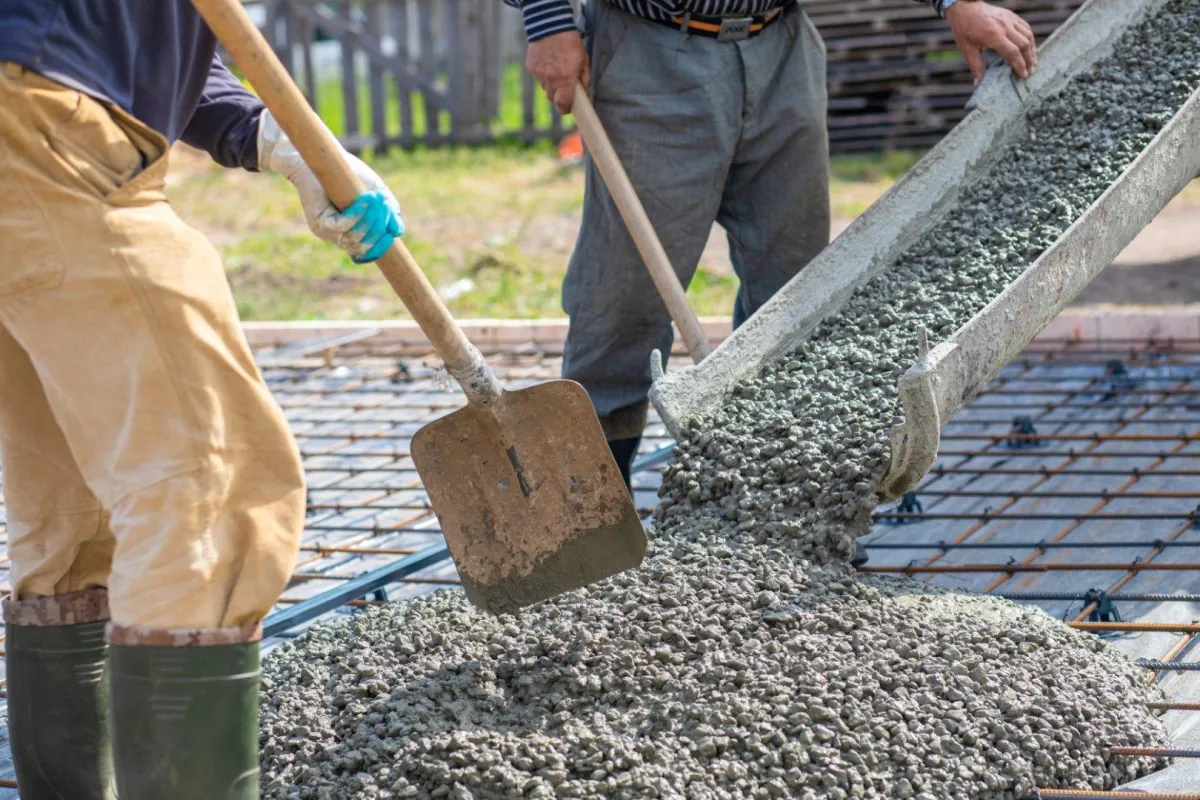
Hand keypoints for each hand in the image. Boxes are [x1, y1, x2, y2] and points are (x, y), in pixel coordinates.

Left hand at [257, 110, 403, 262]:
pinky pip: (342, 226)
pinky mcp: (319, 222)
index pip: (366, 252)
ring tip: (377, 198)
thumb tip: (397, 231)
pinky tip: (364, 199)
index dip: (380, 247)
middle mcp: (336, 237)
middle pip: (363, 245)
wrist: (324, 158)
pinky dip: (357, 214)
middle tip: (385, 204)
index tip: (392, 234)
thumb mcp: (376, 192)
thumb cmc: (348, 174)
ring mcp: (326, 232)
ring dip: (371, 218)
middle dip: (379, 226)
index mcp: (349, 234)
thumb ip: (387, 211)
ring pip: (355, 236)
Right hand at [527, 30, 589, 113]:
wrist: (550, 25)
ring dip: (551, 84)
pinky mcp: (531, 67)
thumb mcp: (584, 59)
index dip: (565, 109)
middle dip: (558, 96)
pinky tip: (548, 62)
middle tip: (564, 87)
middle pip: (552, 98)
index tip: (568, 108)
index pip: (562, 104)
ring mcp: (539, 74)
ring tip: (556, 70)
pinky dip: (543, 74)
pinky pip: (538, 77)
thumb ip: (584, 78)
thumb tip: (584, 92)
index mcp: (565, 79)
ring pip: (544, 88)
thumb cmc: (570, 42)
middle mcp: (551, 80)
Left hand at [945, 1, 1037, 86]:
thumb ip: (976, 67)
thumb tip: (977, 86)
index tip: (1023, 75)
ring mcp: (1010, 20)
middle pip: (1024, 44)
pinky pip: (1026, 27)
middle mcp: (1005, 27)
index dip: (1020, 65)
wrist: (965, 8)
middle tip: (1030, 72)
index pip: (1013, 53)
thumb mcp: (967, 50)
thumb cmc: (964, 30)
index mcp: (993, 36)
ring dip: (1032, 49)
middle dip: (1029, 60)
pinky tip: (1029, 48)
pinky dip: (1030, 38)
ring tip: (1033, 62)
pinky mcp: (1012, 16)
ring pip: (1028, 35)